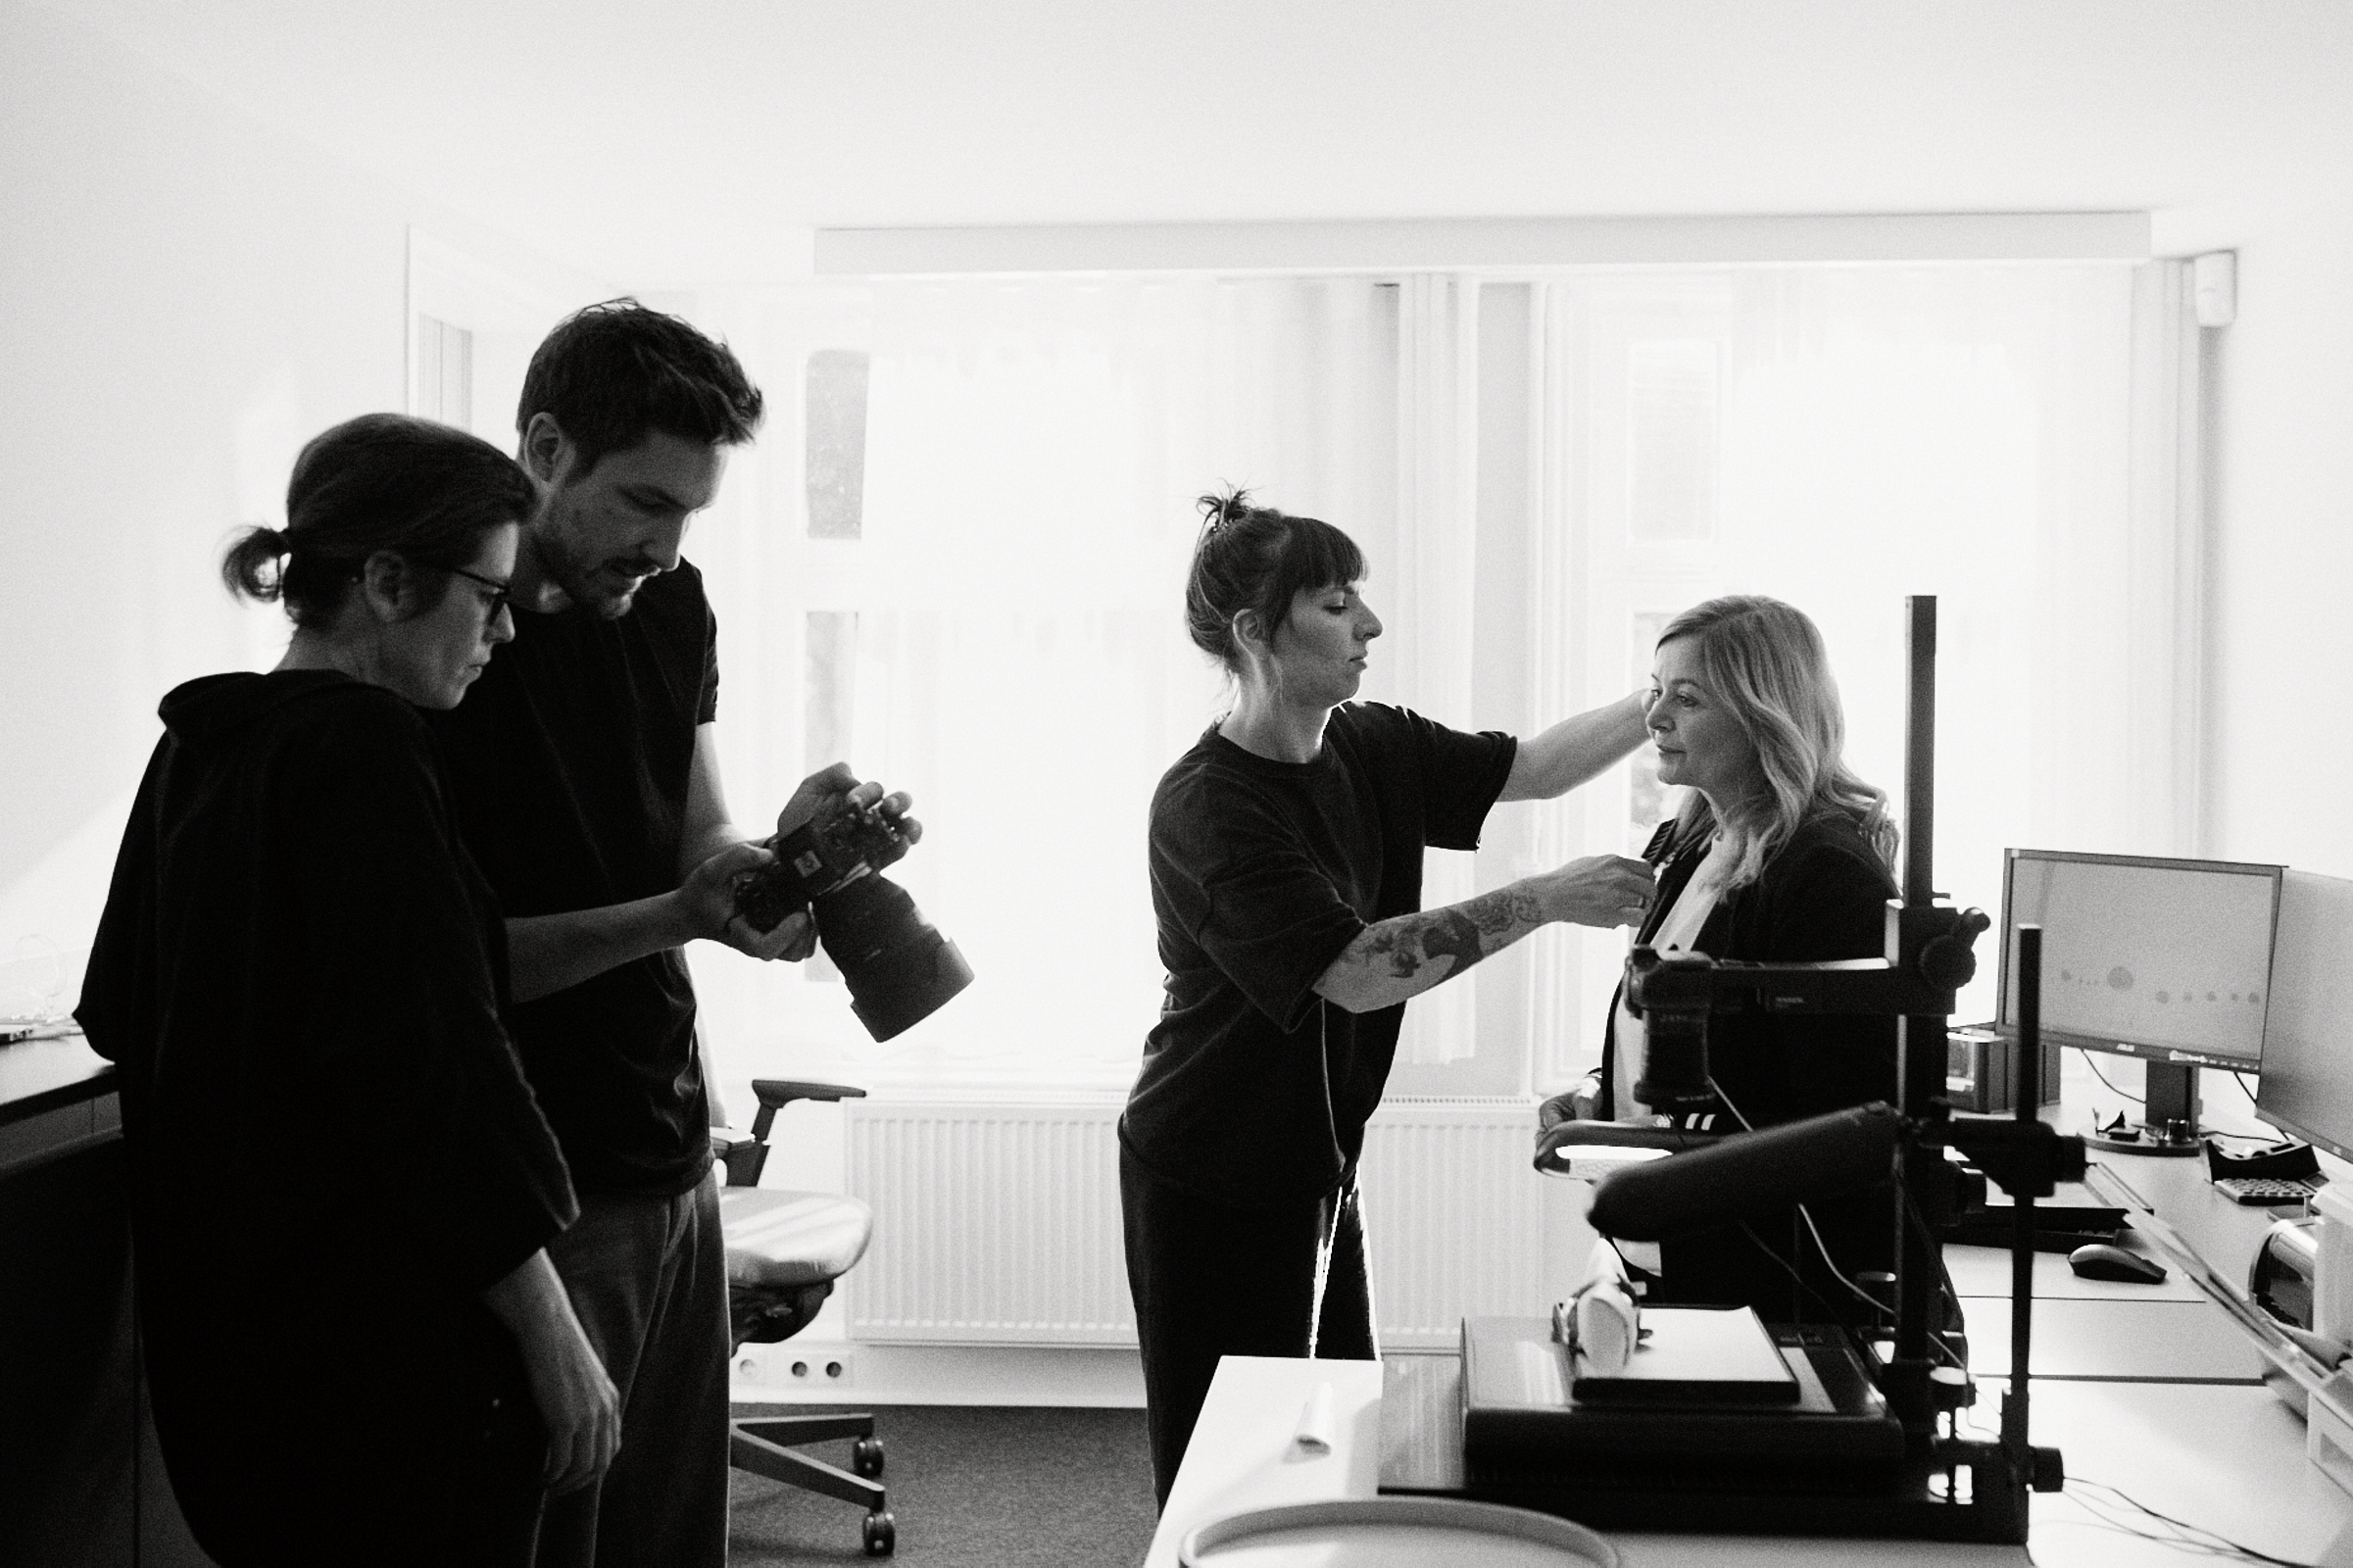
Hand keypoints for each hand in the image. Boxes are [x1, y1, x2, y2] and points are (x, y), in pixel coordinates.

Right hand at [521, 1309, 620, 1493]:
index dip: (595, 1467)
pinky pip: (562, 1460)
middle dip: (582, 1482)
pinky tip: (541, 1477)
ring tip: (548, 1487)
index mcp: (611, 1400)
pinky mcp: (565, 1419)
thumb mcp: (584, 1374)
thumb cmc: (559, 1347)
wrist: (548, 1328)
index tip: (576, 1474)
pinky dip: (552, 1476)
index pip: (612, 1446)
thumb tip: (575, 1417)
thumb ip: (587, 1397)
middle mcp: (605, 1410)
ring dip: (566, 1484)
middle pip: (602, 1462)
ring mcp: (587, 1416)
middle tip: (561, 1489)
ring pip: (584, 1467)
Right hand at [678, 840, 815, 960]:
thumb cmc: (700, 894)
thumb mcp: (712, 870)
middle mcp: (758, 943)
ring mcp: (769, 942)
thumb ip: (738, 858)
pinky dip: (809, 925)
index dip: (787, 934)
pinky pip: (802, 940)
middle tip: (806, 901)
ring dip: (810, 927)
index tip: (800, 913)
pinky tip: (804, 902)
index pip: (767, 948)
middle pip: (793, 952)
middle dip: (805, 929)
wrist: (693, 910)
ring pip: (801, 949)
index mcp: (740, 936)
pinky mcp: (777, 935)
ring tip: (807, 901)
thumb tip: (772, 855)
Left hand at [776, 761, 920, 847]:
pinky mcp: (877, 861)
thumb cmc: (799, 824)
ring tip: (905, 829)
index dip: (868, 792)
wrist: (792, 860)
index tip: (852, 802)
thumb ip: (831, 775)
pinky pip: (898, 852)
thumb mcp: (808, 792)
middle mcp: (873, 816)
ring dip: (911, 825)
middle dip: (900, 801)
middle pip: (901, 802)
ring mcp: (877, 839)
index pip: (875, 789)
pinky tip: (900, 844)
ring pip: (908, 826)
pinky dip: (902, 847)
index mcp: (860, 798)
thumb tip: (856, 779)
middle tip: (888, 807)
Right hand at [1539, 854, 1655, 928]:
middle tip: (1638, 903)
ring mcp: (1618, 894)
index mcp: (1615, 861)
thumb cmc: (1566, 880)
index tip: (1641, 887)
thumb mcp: (1592, 861)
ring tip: (1627, 911)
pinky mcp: (1613, 913)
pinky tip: (1623, 919)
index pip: (1647, 869)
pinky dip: (1635, 920)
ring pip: (1646, 902)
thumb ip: (1612, 865)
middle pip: (1650, 886)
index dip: (1646, 880)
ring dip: (1640, 909)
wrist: (1551, 895)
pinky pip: (1639, 917)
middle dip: (1647, 896)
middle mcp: (1620, 876)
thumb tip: (1626, 869)